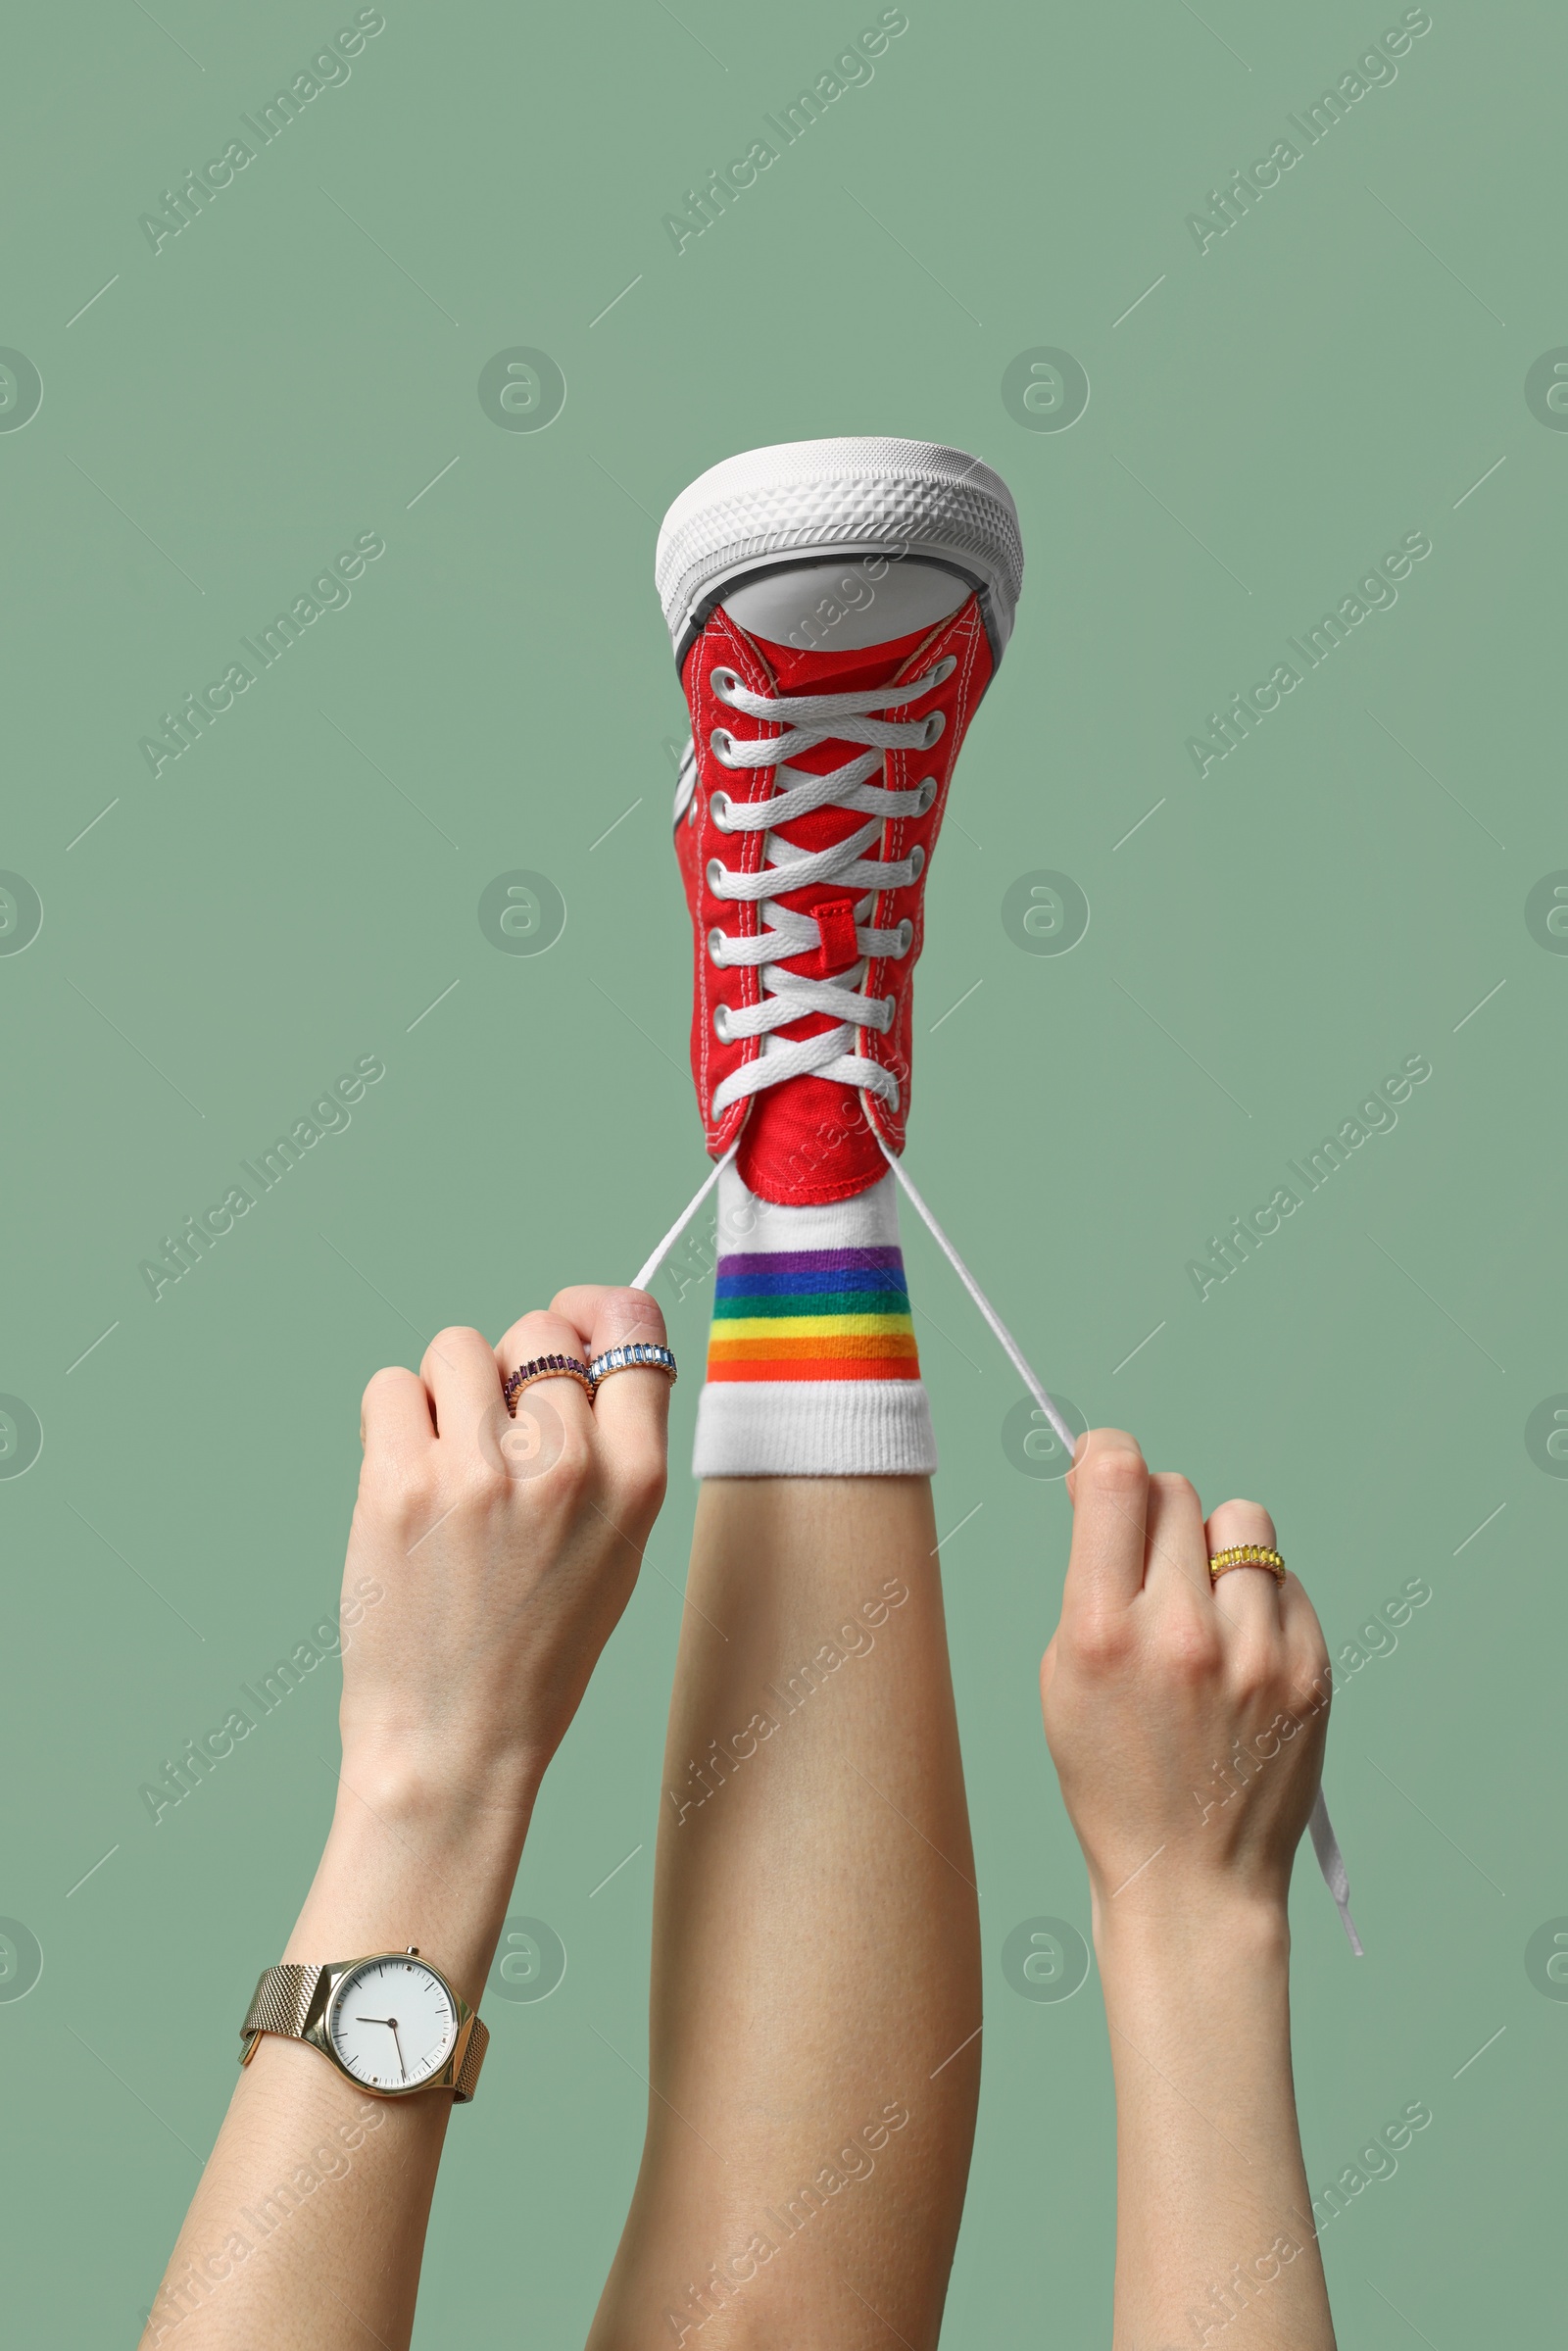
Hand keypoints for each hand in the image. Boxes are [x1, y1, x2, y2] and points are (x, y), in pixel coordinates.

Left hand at [338, 1284, 670, 1826]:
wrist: (456, 1744)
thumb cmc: (535, 1650)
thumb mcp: (618, 1549)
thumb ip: (612, 1447)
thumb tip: (576, 1335)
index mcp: (637, 1481)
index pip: (634, 1330)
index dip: (596, 1312)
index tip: (572, 1321)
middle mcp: (568, 1465)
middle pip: (535, 1330)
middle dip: (509, 1369)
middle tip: (494, 1441)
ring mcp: (481, 1471)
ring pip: (456, 1347)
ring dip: (445, 1392)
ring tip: (446, 1468)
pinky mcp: (400, 1484)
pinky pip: (390, 1386)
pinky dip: (390, 1421)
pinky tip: (405, 1482)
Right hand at [1040, 1427, 1330, 1941]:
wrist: (1191, 1878)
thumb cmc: (1114, 1774)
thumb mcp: (1064, 1674)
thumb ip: (1087, 1575)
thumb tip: (1106, 1478)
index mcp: (1102, 1632)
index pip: (1116, 1477)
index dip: (1104, 1455)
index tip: (1102, 1468)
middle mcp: (1183, 1634)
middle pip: (1176, 1493)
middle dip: (1155, 1514)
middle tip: (1148, 1566)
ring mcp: (1257, 1653)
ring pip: (1242, 1524)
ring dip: (1216, 1550)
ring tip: (1204, 1608)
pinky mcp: (1311, 1669)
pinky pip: (1286, 1579)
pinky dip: (1261, 1600)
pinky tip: (1240, 1654)